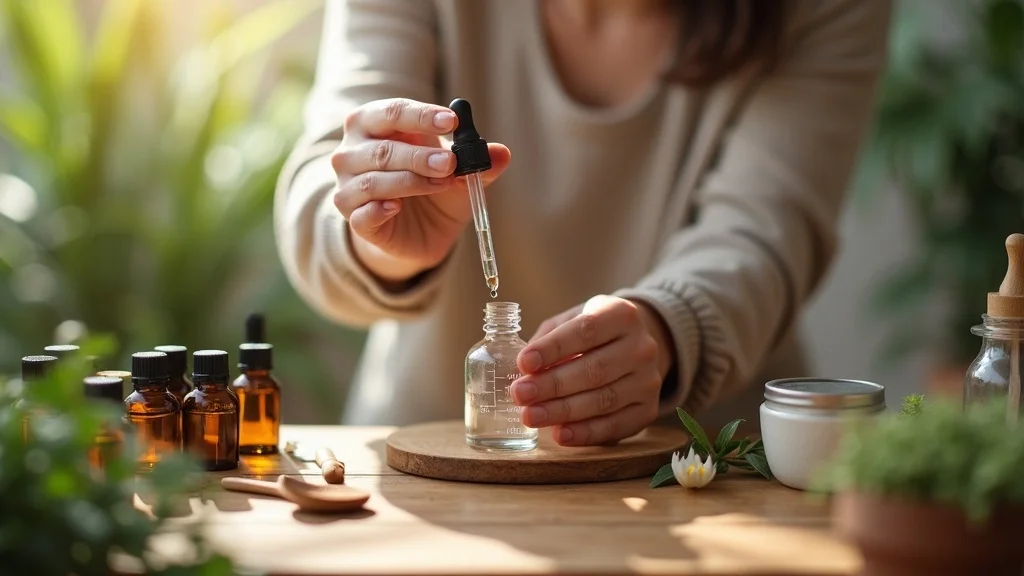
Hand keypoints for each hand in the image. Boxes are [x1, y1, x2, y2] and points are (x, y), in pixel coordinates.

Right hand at [331, 98, 511, 282]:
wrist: (422, 230)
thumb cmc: (435, 186)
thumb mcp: (461, 172)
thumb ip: (478, 160)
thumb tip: (502, 154)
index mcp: (374, 124)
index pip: (392, 112)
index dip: (421, 116)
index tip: (452, 122)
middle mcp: (352, 152)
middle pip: (382, 149)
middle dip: (419, 155)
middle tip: (450, 163)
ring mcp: (349, 186)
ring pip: (372, 182)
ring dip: (410, 182)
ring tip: (441, 184)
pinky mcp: (353, 218)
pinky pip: (361, 214)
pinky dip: (379, 210)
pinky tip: (397, 207)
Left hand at [510, 295, 674, 445]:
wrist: (635, 346)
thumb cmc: (593, 333)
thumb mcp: (572, 320)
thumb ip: (548, 340)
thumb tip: (520, 370)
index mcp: (622, 315)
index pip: (585, 331)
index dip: (553, 348)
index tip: (523, 363)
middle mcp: (642, 347)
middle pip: (594, 370)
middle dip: (552, 384)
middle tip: (520, 394)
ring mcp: (648, 381)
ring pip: (603, 400)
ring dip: (563, 411)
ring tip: (530, 416)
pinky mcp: (648, 410)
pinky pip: (615, 425)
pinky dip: (586, 433)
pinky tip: (560, 434)